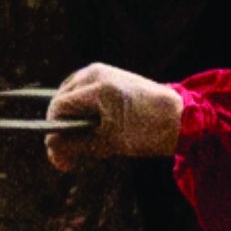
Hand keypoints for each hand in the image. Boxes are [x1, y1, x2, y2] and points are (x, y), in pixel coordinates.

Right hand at [46, 63, 182, 171]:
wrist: (179, 117)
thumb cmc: (147, 131)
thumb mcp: (108, 143)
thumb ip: (76, 146)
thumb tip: (52, 151)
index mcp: (97, 87)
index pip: (59, 108)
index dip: (54, 134)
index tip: (60, 159)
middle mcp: (95, 73)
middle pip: (61, 101)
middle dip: (62, 129)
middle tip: (70, 159)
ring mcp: (101, 71)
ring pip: (70, 98)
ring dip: (72, 121)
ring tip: (83, 144)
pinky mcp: (108, 75)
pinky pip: (83, 93)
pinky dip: (83, 112)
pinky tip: (92, 129)